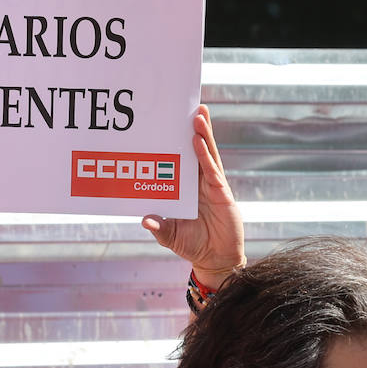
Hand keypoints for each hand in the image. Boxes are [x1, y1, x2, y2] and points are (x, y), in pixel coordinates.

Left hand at [140, 104, 244, 288]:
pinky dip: (205, 156)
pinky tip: (199, 142)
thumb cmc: (192, 245)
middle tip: (190, 107)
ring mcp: (212, 187)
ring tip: (198, 115)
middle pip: (197, 151)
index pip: (182, 160)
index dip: (180, 142)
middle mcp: (199, 183)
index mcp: (186, 188)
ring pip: (208, 156)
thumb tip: (144, 219)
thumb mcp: (170, 236)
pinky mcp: (222, 194)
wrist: (215, 260)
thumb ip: (158, 226)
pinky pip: (212, 172)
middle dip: (195, 129)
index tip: (173, 121)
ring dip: (203, 135)